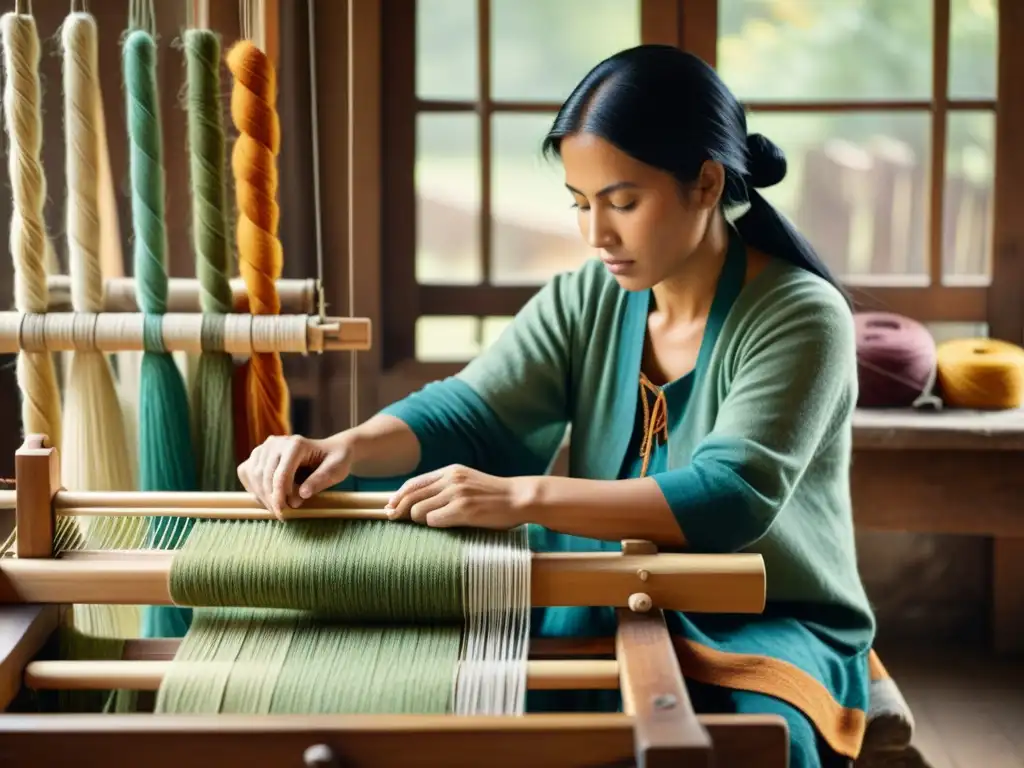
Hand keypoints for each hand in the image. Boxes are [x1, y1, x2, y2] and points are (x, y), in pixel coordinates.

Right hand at [237, 433, 354, 519]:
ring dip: (262, 496)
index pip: (280, 474)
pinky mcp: (258, 454)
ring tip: (277, 509)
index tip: (283, 514)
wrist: (329, 451)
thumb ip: (319, 481)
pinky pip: (247, 473)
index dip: (279, 497)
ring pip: (253, 475)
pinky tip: (268, 498)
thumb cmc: (335, 461)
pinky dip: (254, 488)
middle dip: (271, 499)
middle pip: (264, 476)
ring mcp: (265, 447)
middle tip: (281, 515)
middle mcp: (277, 442)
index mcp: (296, 444)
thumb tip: (301, 496)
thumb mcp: (336, 470)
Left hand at [386, 464, 529, 529]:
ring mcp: (457, 494)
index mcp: (450, 471)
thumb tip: (419, 500)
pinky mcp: (464, 510)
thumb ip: (446, 486)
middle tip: (392, 520)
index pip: (413, 483)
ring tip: (430, 524)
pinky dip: (434, 526)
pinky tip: (444, 527)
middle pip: (411, 496)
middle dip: (398, 510)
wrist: (519, 498)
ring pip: (419, 510)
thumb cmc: (493, 495)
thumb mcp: (468, 482)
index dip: (397, 496)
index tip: (389, 507)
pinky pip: (434, 521)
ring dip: (419, 520)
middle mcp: (451, 480)